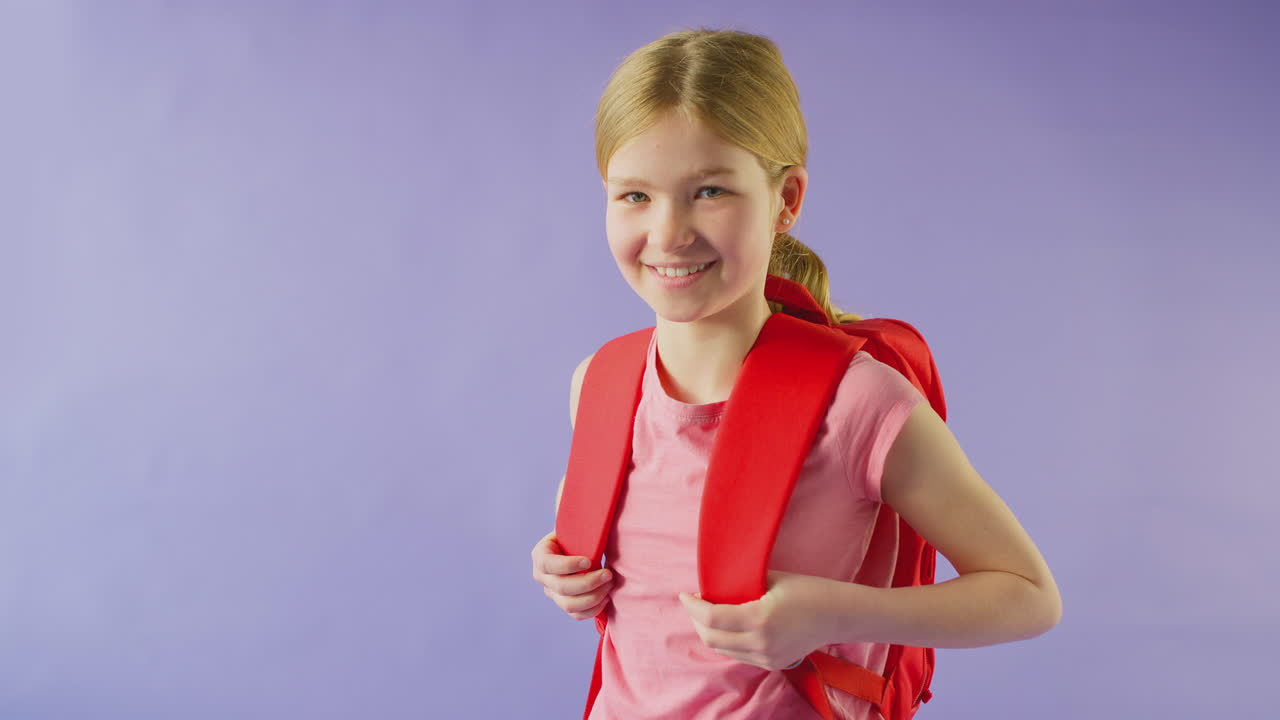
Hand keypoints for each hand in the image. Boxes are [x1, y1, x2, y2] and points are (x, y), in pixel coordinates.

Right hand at [531, 530, 615, 619]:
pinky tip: (607, 597)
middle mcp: (542, 577)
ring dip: (594, 597)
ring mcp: (552, 593)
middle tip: (609, 574)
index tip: (589, 560)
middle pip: (562, 588)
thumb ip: (581, 525)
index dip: (568, 565)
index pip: (548, 564)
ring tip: (610, 584)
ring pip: (569, 605)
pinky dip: (594, 609)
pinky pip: (577, 615)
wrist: (578, 545)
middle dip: (588, 582)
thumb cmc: (579, 534)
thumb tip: (598, 519)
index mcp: (541, 555)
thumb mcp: (574, 527)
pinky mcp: (564, 604)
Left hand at [678, 569, 832, 670]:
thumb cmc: (807, 589)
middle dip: (696, 621)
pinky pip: (739, 655)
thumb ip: (741, 584)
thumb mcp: (771, 579)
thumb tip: (713, 584)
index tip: (684, 595)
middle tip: (694, 603)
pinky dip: (727, 641)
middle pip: (712, 639)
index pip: (712, 619)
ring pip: (723, 650)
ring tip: (708, 613)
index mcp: (760, 619)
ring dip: (710, 632)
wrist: (838, 614)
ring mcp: (768, 658)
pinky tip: (727, 625)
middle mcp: (762, 644)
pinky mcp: (773, 664)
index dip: (692, 607)